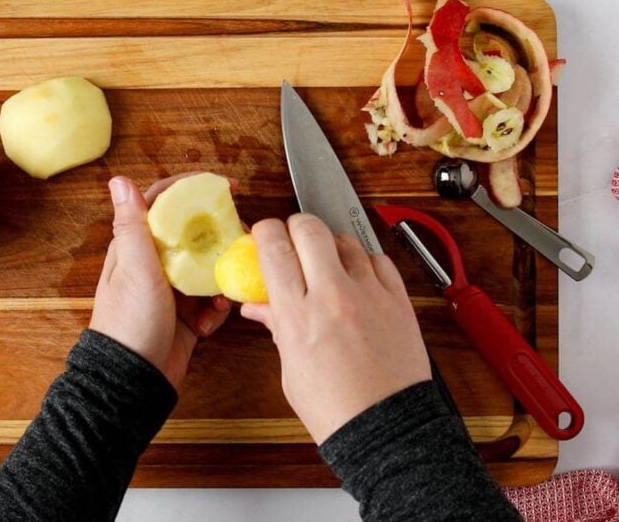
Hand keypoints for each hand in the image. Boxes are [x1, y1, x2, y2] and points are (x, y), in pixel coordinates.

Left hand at [89, 175, 231, 389]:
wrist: (134, 379)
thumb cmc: (129, 321)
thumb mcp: (135, 268)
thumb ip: (132, 224)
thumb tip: (120, 179)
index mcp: (136, 246)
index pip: (163, 203)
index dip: (192, 189)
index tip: (226, 187)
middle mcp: (154, 263)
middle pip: (194, 235)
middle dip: (219, 238)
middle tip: (241, 241)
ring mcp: (172, 290)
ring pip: (208, 268)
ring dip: (220, 279)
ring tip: (222, 294)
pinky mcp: (187, 314)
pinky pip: (212, 300)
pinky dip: (217, 309)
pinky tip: (210, 321)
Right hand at [241, 214, 430, 444]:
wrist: (386, 429)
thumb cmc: (334, 408)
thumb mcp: (291, 370)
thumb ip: (277, 327)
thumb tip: (258, 306)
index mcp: (298, 315)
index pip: (275, 248)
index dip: (265, 231)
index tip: (264, 235)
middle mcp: (334, 295)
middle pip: (310, 228)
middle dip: (296, 227)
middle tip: (294, 241)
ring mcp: (370, 294)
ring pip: (346, 239)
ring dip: (331, 245)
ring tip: (328, 265)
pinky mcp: (398, 300)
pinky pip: (379, 259)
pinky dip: (364, 261)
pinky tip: (358, 278)